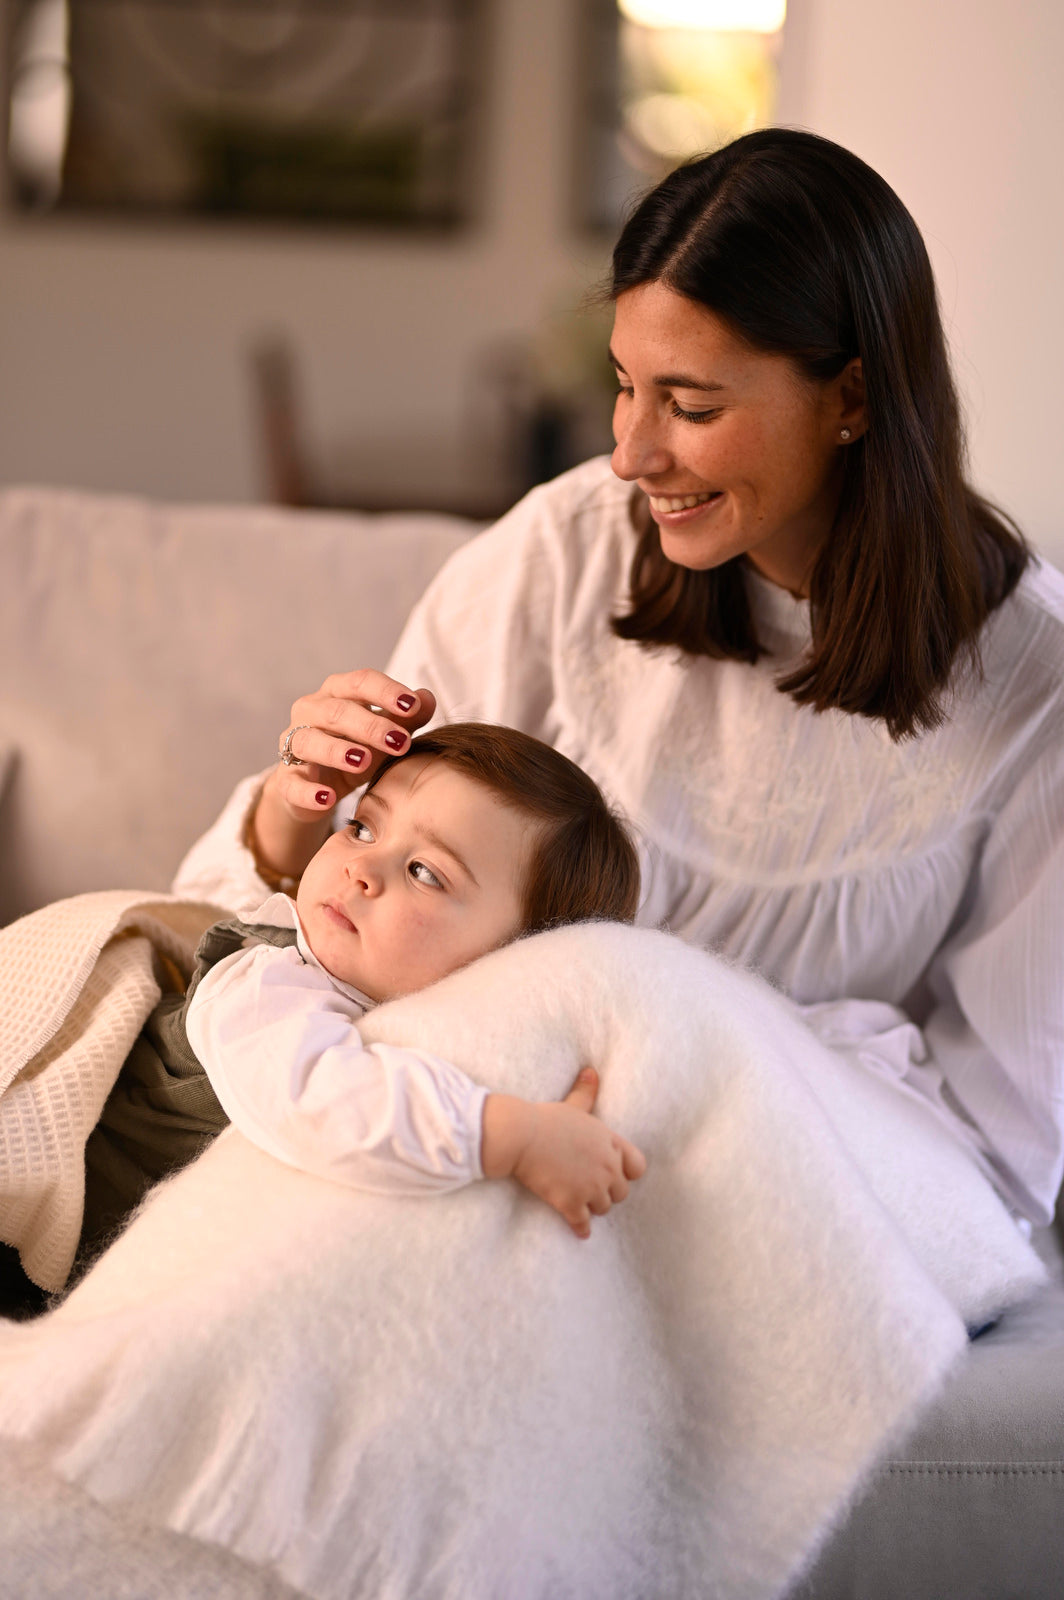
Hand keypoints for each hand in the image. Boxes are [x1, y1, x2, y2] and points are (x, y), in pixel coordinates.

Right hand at [251, 670, 435, 881]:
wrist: (320, 788)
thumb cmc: (357, 750)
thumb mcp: (385, 735)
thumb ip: (407, 718)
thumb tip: (427, 699)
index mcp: (336, 693)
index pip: (359, 682)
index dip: (385, 691)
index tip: (412, 705)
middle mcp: (310, 712)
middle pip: (337, 711)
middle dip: (370, 725)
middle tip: (399, 741)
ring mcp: (294, 745)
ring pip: (309, 741)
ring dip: (337, 751)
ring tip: (363, 761)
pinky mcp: (286, 779)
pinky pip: (293, 783)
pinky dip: (309, 792)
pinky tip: (329, 798)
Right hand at [481, 1068, 646, 1238]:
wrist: (521, 1136)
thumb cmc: (546, 1118)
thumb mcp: (573, 1105)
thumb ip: (586, 1092)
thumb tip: (591, 1071)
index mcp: (610, 1143)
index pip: (638, 1166)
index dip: (627, 1171)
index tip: (616, 1172)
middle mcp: (606, 1167)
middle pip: (622, 1192)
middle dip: (609, 1192)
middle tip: (595, 1190)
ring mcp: (590, 1187)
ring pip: (603, 1208)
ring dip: (594, 1207)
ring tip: (584, 1204)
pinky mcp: (571, 1203)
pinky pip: (583, 1223)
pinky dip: (581, 1228)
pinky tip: (580, 1232)